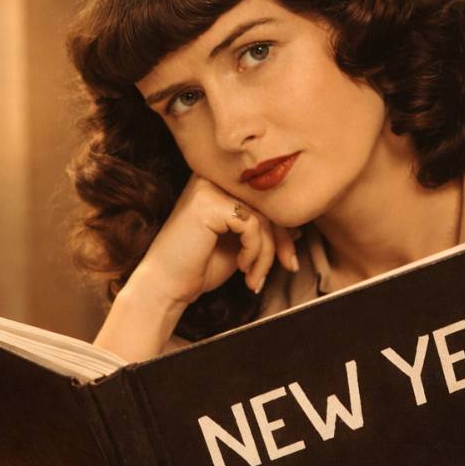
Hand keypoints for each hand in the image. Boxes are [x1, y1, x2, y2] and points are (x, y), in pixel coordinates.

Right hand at [128, 174, 299, 307]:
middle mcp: (212, 179)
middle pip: (267, 203)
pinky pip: (251, 225)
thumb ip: (263, 233)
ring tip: (255, 276)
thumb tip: (298, 228)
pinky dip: (254, 251)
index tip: (288, 258)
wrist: (166, 286)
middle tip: (288, 266)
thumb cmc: (198, 266)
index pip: (264, 198)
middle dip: (282, 240)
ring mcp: (208, 188)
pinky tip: (242, 266)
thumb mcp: (241, 247)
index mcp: (219, 185)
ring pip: (262, 217)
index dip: (283, 228)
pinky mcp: (208, 203)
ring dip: (267, 253)